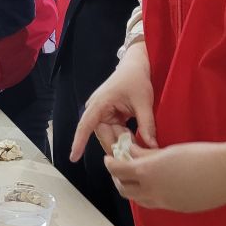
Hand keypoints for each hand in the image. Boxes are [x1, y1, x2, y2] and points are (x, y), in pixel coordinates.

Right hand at [73, 43, 155, 161]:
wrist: (135, 66)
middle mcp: (97, 110)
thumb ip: (147, 124)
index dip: (79, 142)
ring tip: (137, 150)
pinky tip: (135, 142)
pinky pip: (115, 132)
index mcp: (100, 104)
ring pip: (110, 136)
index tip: (73, 157)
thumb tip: (151, 146)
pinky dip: (125, 138)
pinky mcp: (111, 116)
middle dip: (116, 147)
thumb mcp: (143, 101)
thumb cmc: (136, 79)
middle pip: (102, 135)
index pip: (86, 126)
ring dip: (122, 143)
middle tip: (133, 158)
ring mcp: (103, 114)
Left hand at [104, 143, 225, 212]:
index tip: (110, 159)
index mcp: (147, 173)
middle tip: (121, 169)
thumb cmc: (200, 156)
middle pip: (124, 189)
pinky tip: (157, 185)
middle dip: (118, 179)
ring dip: (132, 190)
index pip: (117, 170)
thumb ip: (146, 154)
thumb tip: (130, 151)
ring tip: (137, 178)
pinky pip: (155, 204)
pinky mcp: (177, 209)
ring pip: (138, 200)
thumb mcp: (168, 152)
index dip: (110, 164)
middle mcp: (152, 191)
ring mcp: (165, 203)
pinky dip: (149, 196)